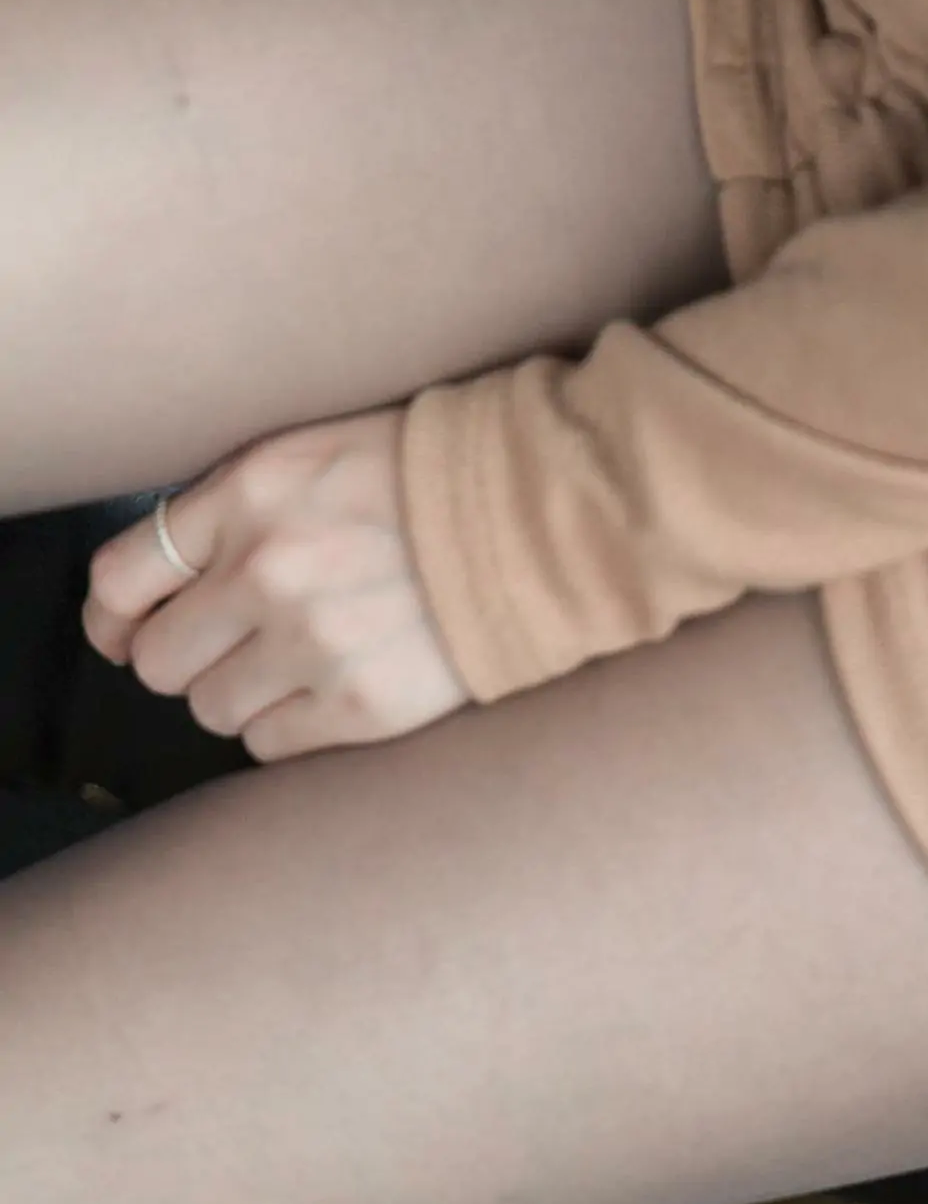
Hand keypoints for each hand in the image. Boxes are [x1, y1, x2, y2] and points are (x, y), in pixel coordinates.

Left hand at [82, 407, 473, 763]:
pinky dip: (288, 728)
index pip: (122, 579)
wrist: (537, 523)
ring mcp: (315, 646)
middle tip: (232, 651)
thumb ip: (230, 510)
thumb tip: (155, 590)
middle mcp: (270, 571)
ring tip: (296, 669)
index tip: (125, 634)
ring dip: (242, 697)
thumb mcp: (309, 458)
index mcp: (249, 496)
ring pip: (212, 710)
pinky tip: (329, 693)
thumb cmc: (424, 486)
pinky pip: (270, 745)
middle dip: (186, 660)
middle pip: (159, 660)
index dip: (114, 619)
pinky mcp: (361, 707)